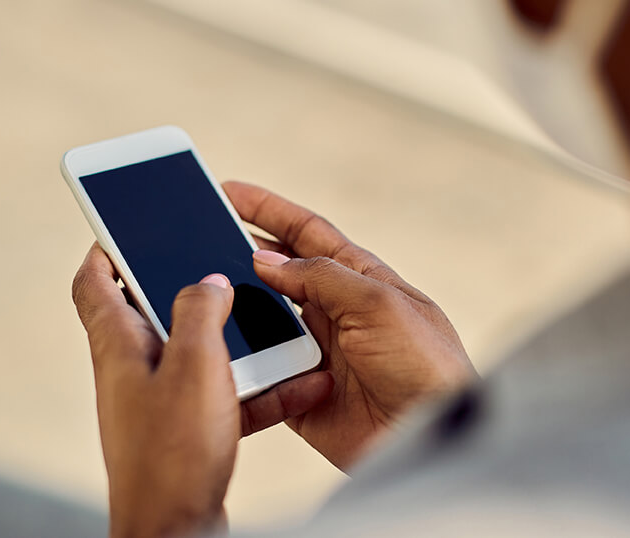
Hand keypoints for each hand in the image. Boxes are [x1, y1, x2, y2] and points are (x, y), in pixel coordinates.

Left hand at [71, 244, 332, 536]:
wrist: (178, 530)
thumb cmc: (174, 452)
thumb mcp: (196, 364)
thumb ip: (202, 312)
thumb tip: (208, 281)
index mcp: (120, 346)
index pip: (93, 282)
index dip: (106, 248)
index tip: (130, 227)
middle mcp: (133, 370)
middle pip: (152, 312)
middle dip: (191, 288)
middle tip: (224, 267)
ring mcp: (159, 402)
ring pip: (198, 354)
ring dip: (237, 341)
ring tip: (274, 326)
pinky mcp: (186, 431)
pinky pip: (223, 395)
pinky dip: (255, 387)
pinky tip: (296, 383)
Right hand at [224, 182, 476, 469]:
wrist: (430, 437)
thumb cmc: (427, 367)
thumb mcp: (379, 305)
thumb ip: (322, 277)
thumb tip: (267, 260)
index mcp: (359, 280)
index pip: (305, 232)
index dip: (268, 210)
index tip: (228, 192)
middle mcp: (336, 312)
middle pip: (278, 273)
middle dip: (240, 254)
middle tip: (199, 238)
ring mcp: (318, 352)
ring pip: (263, 322)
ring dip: (235, 310)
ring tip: (199, 294)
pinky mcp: (303, 393)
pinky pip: (262, 374)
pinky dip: (241, 363)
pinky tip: (217, 352)